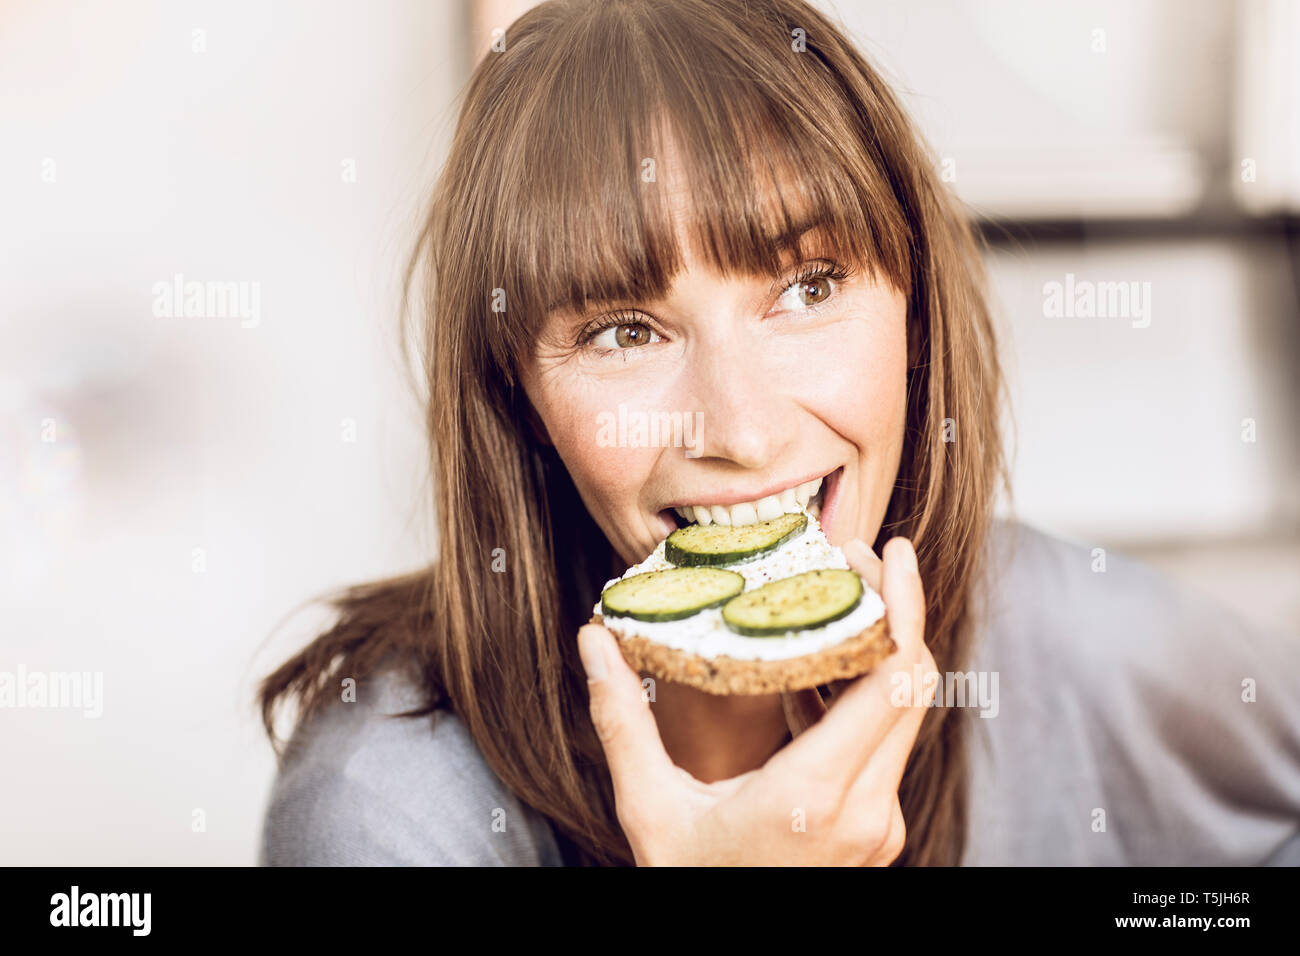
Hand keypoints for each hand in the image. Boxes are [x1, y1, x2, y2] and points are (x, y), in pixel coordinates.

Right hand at [577, 536, 936, 865]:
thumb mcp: (649, 809)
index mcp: (816, 794)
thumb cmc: (692, 890)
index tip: (894, 554)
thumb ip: (622, 722)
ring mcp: (879, 825)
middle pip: (910, 686)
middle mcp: (866, 809)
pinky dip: (859, 701)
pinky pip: (883, 748)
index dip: (903, 606)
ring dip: (877, 655)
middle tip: (856, 560)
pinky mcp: (876, 832)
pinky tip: (812, 674)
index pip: (893, 679)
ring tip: (834, 604)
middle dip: (894, 612)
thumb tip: (593, 643)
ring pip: (901, 715)